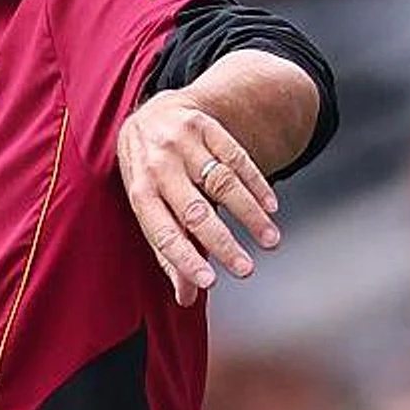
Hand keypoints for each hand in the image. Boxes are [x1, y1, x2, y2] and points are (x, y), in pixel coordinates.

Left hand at [117, 91, 281, 305]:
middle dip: (222, 243)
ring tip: (269, 240)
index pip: (161, 232)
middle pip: (195, 210)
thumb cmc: (149, 174)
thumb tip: (186, 296)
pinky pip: (237, 157)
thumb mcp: (148, 206)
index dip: (184, 259)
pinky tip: (270, 207)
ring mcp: (182, 143)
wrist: (151, 113)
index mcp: (139, 192)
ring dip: (250, 215)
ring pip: (222, 182)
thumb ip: (167, 250)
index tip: (209, 283)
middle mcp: (158, 166)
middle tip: (245, 270)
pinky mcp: (205, 125)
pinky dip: (257, 183)